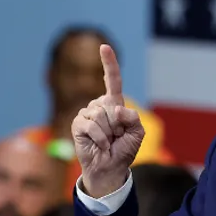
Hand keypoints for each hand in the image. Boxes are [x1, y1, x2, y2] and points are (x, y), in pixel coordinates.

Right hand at [72, 45, 144, 197]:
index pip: (112, 80)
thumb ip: (133, 118)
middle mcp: (99, 105)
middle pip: (111, 104)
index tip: (104, 47)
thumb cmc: (123, 150)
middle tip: (116, 137)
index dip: (108, 63)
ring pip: (101, 116)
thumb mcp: (137, 133)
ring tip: (107, 141)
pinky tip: (99, 145)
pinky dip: (100, 138)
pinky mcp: (78, 124)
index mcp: (114, 104)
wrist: (110, 168)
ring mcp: (86, 113)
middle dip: (118, 124)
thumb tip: (116, 110)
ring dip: (109, 133)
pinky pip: (91, 125)